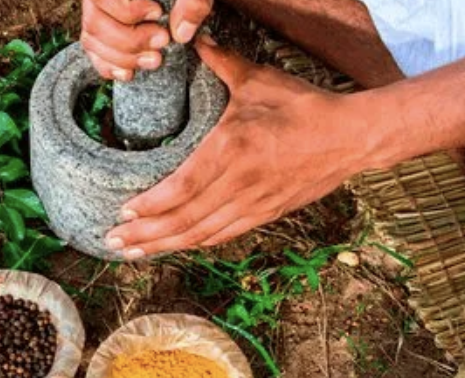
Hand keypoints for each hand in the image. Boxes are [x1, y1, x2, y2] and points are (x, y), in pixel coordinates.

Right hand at [80, 0, 212, 80]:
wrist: (177, 1)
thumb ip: (192, 2)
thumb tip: (181, 32)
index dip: (129, 9)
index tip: (157, 14)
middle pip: (94, 21)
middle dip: (130, 40)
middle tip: (161, 43)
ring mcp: (96, 13)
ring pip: (91, 39)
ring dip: (122, 58)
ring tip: (153, 60)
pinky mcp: (100, 32)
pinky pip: (92, 51)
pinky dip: (109, 66)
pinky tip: (130, 72)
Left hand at [105, 36, 372, 258]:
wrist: (353, 138)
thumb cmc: (305, 107)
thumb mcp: (259, 81)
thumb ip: (221, 63)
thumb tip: (193, 40)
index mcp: (234, 149)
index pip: (183, 187)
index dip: (151, 205)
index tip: (123, 210)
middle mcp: (241, 184)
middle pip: (185, 219)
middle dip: (145, 235)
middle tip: (111, 241)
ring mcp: (255, 204)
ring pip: (201, 234)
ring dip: (164, 246)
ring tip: (131, 251)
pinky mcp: (266, 214)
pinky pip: (223, 235)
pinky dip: (194, 243)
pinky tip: (173, 247)